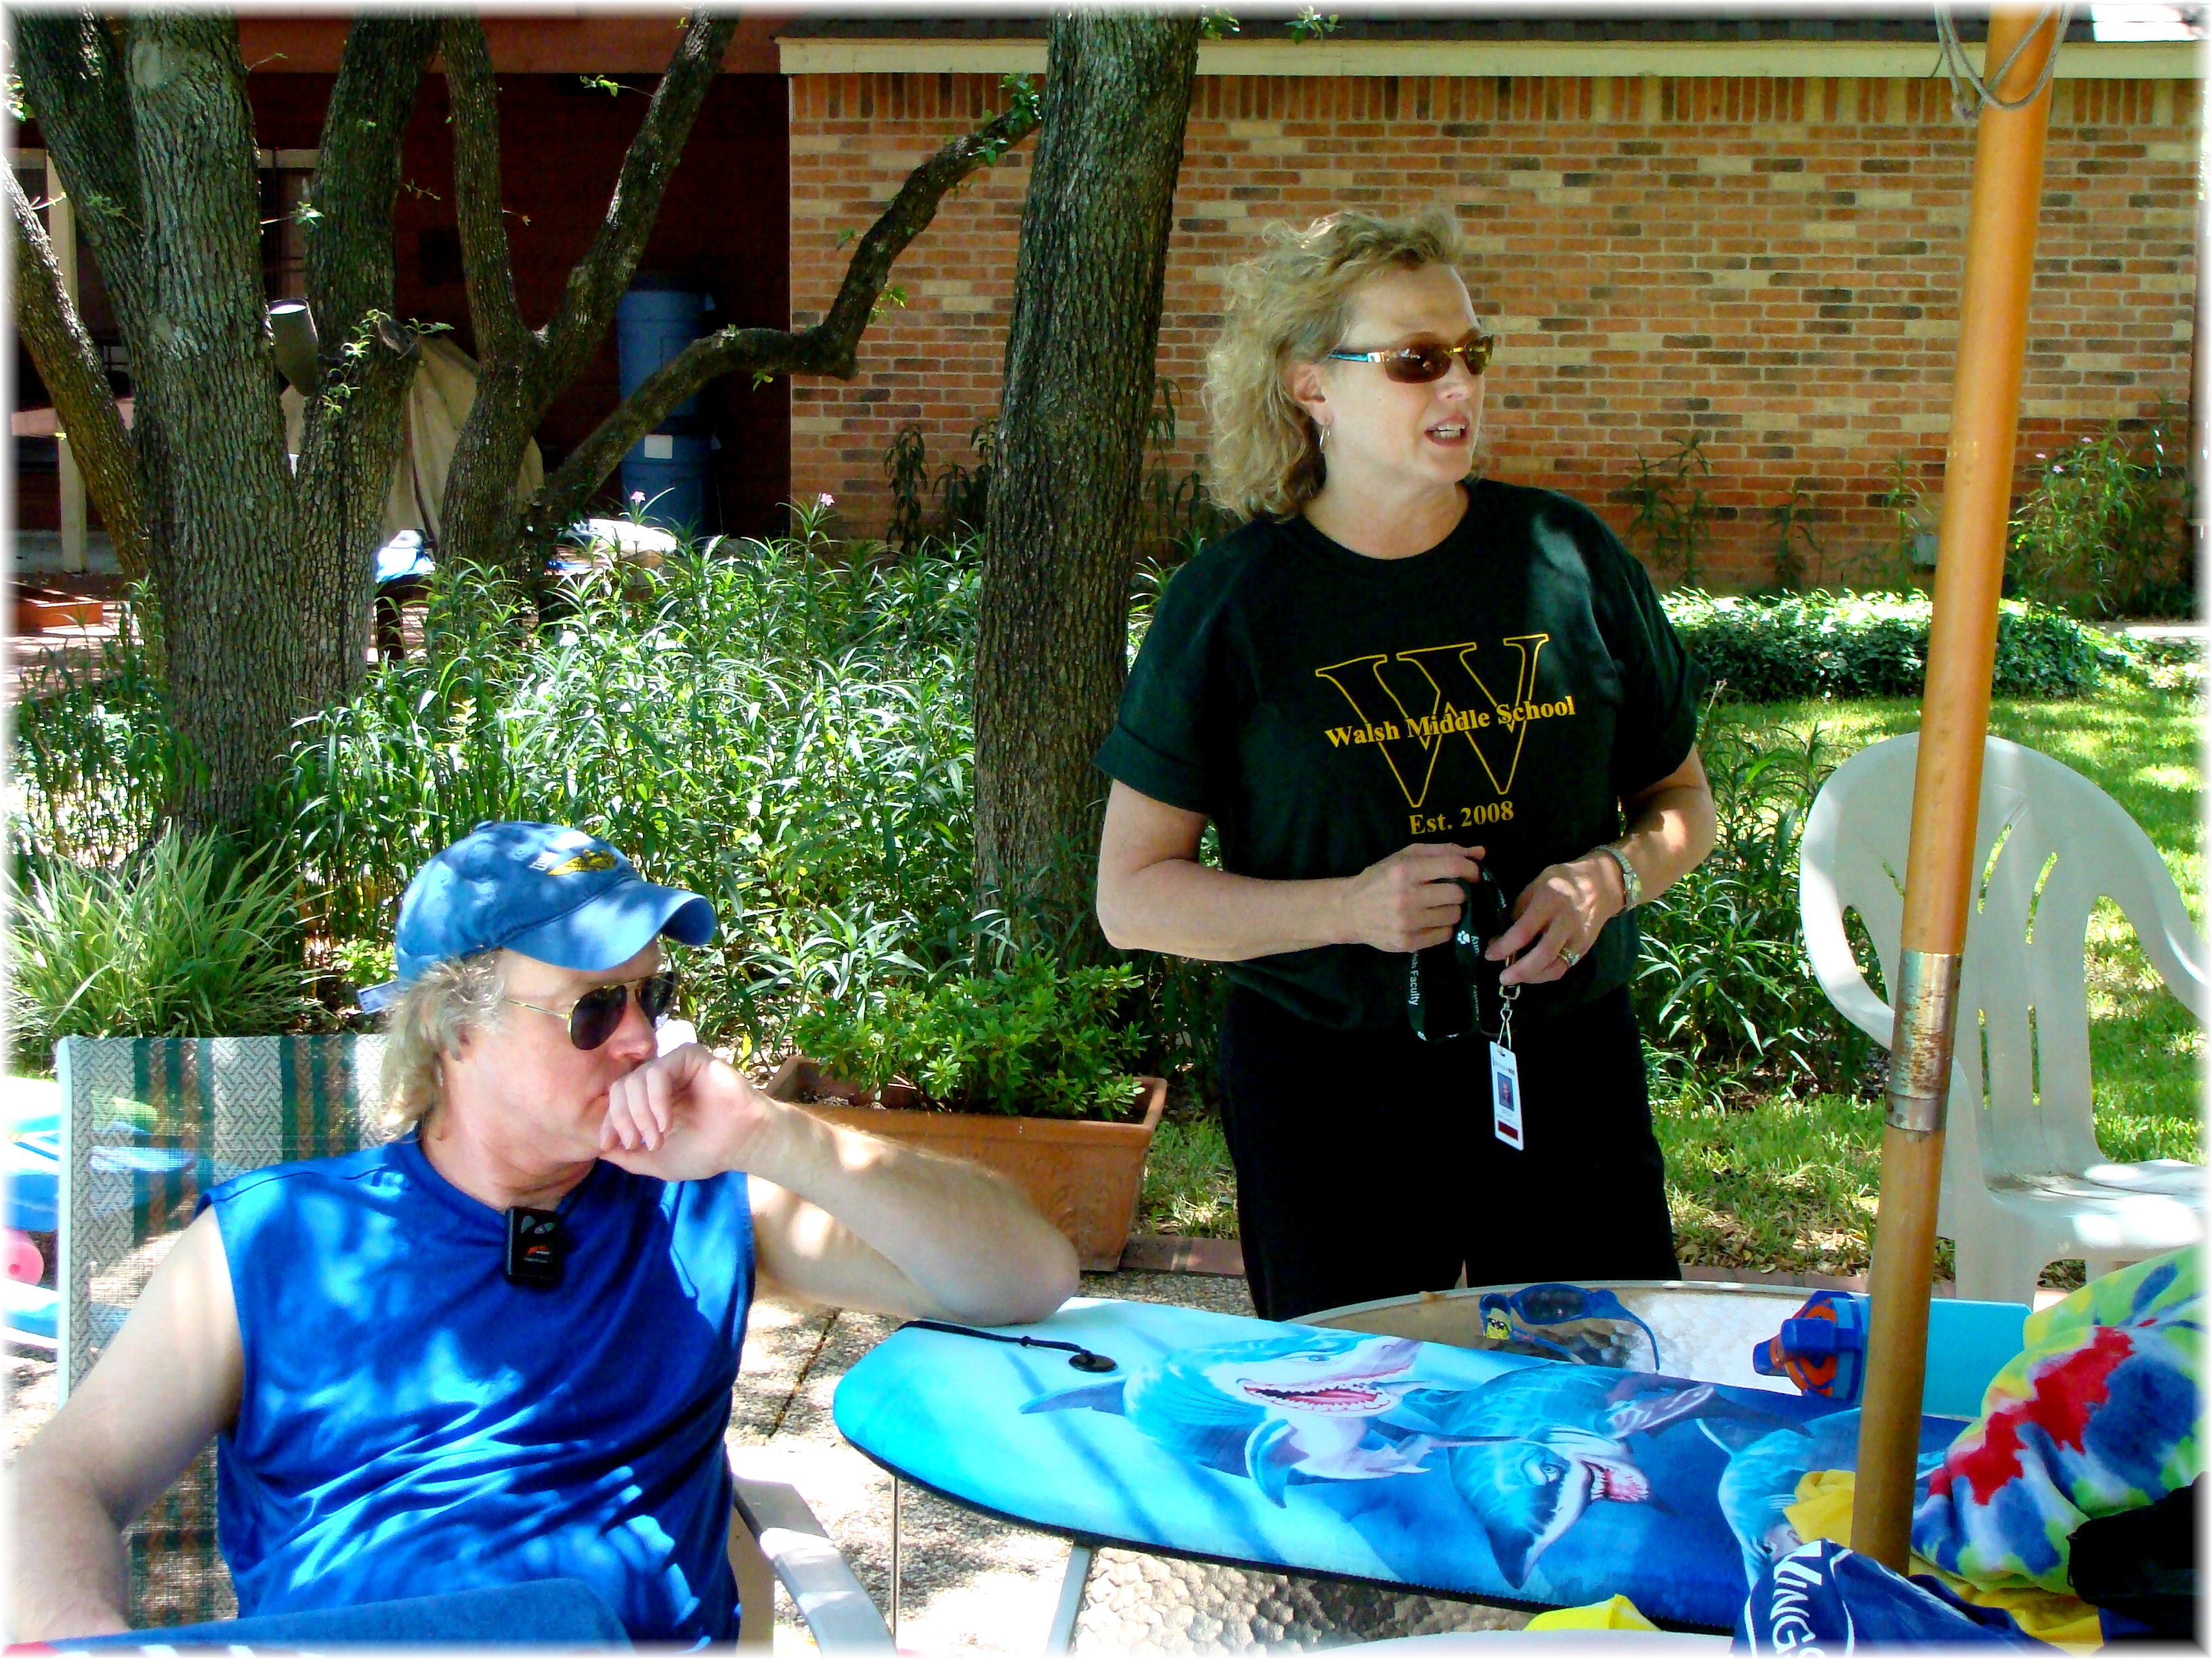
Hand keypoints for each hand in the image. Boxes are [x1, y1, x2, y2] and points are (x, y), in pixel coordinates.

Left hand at [600, 1043, 776, 1181]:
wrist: (742, 1143)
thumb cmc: (705, 1152)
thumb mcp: (657, 1161)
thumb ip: (629, 1156)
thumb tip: (600, 1149)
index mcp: (651, 1100)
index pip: (617, 1101)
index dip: (608, 1123)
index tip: (609, 1145)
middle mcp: (660, 1080)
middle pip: (620, 1088)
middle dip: (623, 1120)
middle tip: (637, 1143)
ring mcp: (674, 1066)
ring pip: (635, 1079)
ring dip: (640, 1114)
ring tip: (657, 1136)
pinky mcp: (689, 1056)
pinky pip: (657, 1071)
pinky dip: (655, 1099)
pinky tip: (666, 1121)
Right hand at [1340, 842, 1484, 952]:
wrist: (1349, 910)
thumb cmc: (1380, 878)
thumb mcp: (1405, 856)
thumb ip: (1443, 851)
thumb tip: (1480, 853)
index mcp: (1404, 870)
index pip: (1453, 867)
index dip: (1472, 870)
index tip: (1473, 874)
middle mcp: (1406, 897)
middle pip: (1458, 894)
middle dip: (1459, 891)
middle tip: (1447, 891)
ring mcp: (1407, 923)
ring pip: (1454, 916)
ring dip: (1451, 909)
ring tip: (1436, 906)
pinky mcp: (1408, 943)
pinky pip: (1444, 935)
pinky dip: (1442, 926)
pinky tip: (1429, 920)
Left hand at [1488, 855, 1622, 985]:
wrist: (1601, 885)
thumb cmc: (1562, 881)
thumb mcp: (1536, 885)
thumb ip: (1519, 910)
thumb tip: (1501, 937)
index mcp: (1549, 902)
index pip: (1524, 931)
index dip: (1505, 946)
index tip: (1489, 955)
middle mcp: (1565, 922)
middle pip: (1543, 954)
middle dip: (1520, 970)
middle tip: (1503, 978)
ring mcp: (1578, 937)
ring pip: (1556, 967)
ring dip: (1533, 977)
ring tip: (1515, 978)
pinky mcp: (1584, 948)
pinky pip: (1563, 967)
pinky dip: (1545, 974)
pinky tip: (1532, 973)